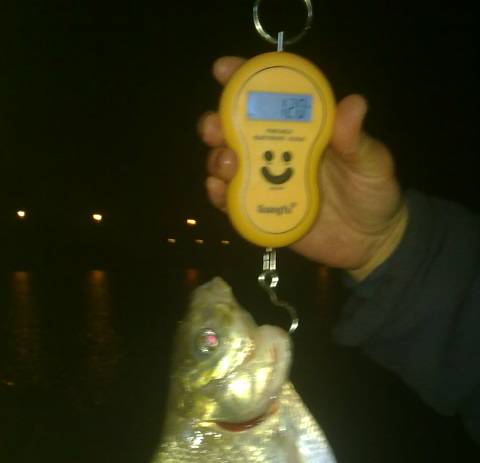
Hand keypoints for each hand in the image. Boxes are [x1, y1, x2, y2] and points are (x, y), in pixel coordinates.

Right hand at [199, 56, 407, 280]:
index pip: (272, 98)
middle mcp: (280, 151)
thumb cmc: (373, 194)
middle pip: (238, 131)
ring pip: (231, 165)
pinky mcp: (264, 212)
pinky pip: (234, 203)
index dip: (245, 80)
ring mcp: (268, 182)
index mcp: (305, 131)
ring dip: (219, 160)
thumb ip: (358, 140)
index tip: (223, 70)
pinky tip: (218, 190)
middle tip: (214, 128)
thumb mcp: (373, 164)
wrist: (371, 243)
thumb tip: (352, 104)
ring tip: (226, 164)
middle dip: (218, 124)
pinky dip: (220, 196)